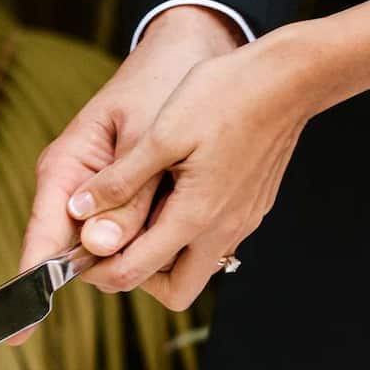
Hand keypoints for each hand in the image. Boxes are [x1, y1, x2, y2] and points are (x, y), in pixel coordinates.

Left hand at [9, 5, 242, 343]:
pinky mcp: (252, 208)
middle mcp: (222, 230)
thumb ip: (121, 179)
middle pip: (174, 290)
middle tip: (115, 241)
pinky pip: (215, 240)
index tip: (80, 253)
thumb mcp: (161, 133)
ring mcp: (242, 221)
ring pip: (196, 266)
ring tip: (141, 213)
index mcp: (194, 216)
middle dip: (138, 275)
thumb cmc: (225, 96)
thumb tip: (81, 210)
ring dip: (165, 254)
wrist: (289, 79)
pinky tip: (174, 194)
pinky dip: (189, 233)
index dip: (99, 271)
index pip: (135, 273)